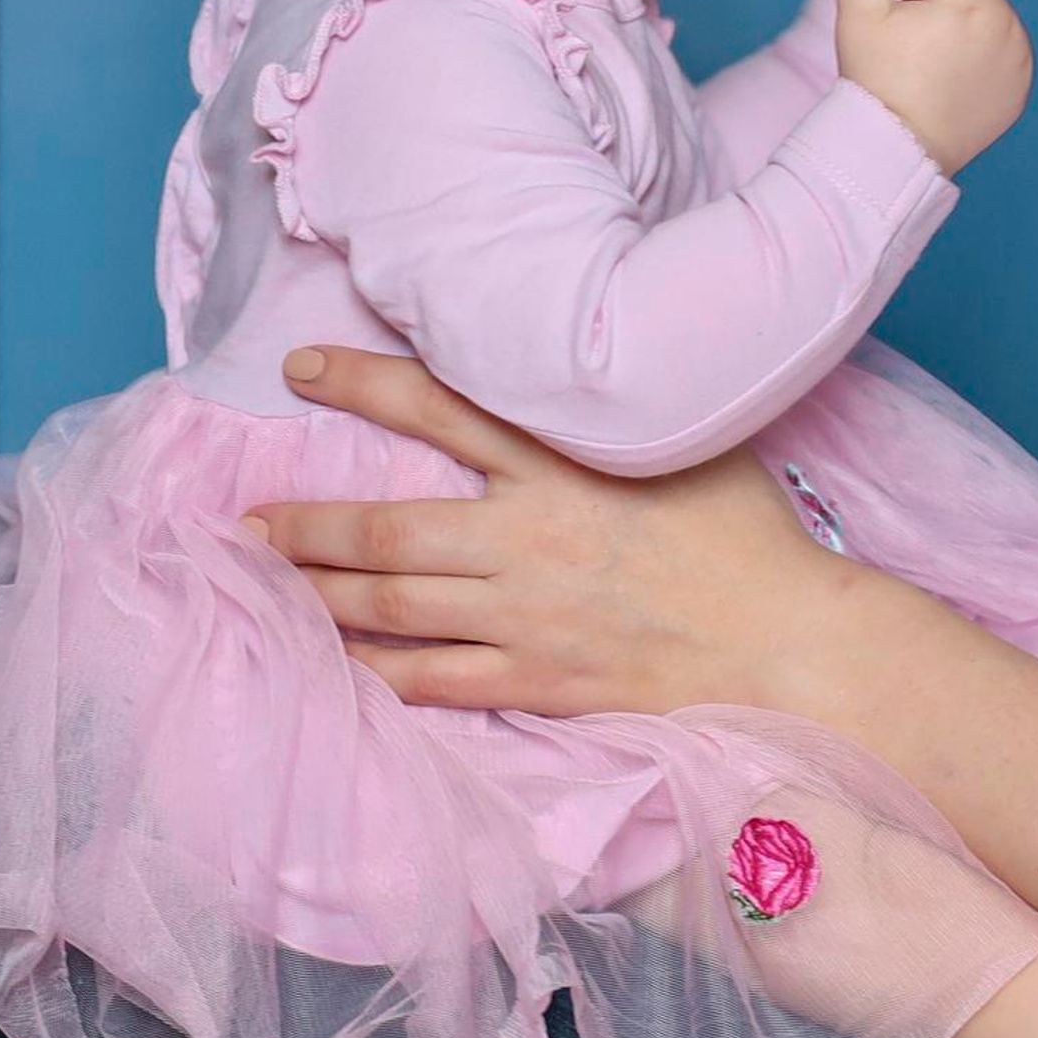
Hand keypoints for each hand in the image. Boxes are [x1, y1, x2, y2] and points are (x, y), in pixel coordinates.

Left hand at [249, 351, 846, 716]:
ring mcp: (528, 617)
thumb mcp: (687, 439)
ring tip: (265, 583)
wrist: (791, 641)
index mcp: (562, 464)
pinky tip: (333, 665)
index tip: (298, 368)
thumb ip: (610, 409)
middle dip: (304, 525)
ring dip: (317, 596)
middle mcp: (528, 539)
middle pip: (385, 530)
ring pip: (392, 609)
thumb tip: (573, 356)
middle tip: (245, 522)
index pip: (439, 407)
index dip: (361, 380)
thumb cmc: (750, 536)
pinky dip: (375, 672)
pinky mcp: (539, 681)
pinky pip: (433, 680)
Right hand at [832, 0, 1032, 175]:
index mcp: (960, 2)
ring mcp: (1017, 54)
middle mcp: (1000, 24)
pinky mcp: (1023, 80)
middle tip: (900, 23)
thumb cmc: (876, 82)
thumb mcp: (859, 18)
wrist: (901, 153)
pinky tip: (947, 74)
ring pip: (984, 12)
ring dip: (955, 19)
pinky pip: (1000, 45)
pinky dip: (976, 49)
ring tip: (923, 56)